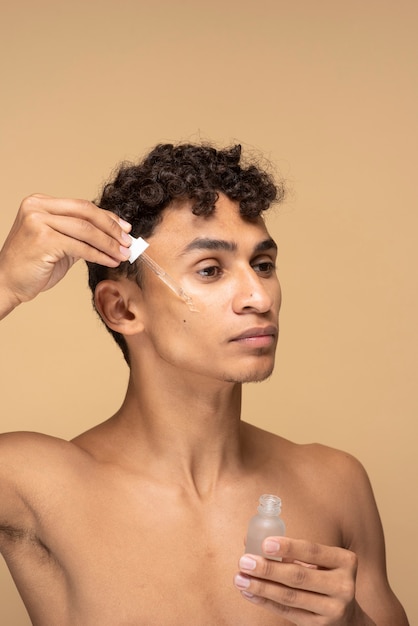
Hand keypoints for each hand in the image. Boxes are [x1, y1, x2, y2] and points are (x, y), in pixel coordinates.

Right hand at [0, 194, 131, 316]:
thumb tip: (113, 232)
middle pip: (86, 212)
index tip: (125, 228)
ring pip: (86, 230)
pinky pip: (80, 247)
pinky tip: (110, 261)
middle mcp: (37, 207)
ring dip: (109, 243)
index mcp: (40, 202)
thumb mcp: (59, 242)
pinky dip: (99, 254)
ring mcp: (38, 222)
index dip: (107, 217)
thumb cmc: (33, 265)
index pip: (82, 206)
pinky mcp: (43, 240)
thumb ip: (79, 233)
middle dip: (112, 228)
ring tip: (123, 254)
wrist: (7, 283)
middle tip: (128, 241)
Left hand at [234, 536, 373, 624]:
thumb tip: (251, 541)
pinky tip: (249, 592)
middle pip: (299, 576)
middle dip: (268, 569)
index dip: (288, 547)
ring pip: (290, 596)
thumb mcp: (320, 562)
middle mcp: (343, 585)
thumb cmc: (326, 578)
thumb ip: (292, 552)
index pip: (313, 551)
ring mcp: (333, 609)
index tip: (264, 543)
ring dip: (261, 586)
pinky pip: (287, 612)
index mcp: (344, 561)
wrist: (349, 617)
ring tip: (240, 577)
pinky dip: (265, 601)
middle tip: (244, 561)